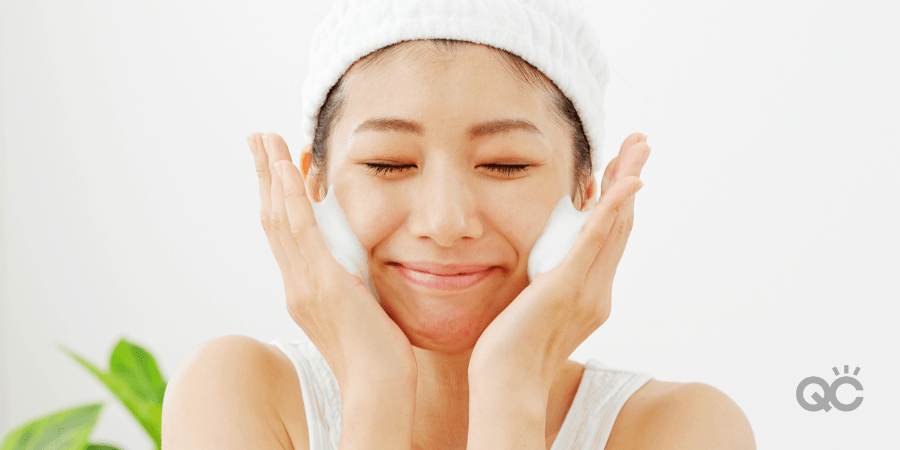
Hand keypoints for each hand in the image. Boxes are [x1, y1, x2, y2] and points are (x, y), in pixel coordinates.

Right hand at [246, 132, 417, 389]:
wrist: (378, 385)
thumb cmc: (377, 355)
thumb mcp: (359, 310)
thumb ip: (351, 284)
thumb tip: (356, 266)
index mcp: (302, 291)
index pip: (284, 234)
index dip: (278, 196)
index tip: (278, 164)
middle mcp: (295, 284)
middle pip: (271, 219)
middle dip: (264, 176)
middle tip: (257, 138)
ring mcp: (305, 284)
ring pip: (279, 218)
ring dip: (271, 174)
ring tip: (264, 139)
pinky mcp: (324, 283)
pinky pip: (301, 231)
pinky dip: (290, 197)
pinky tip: (285, 168)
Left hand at [469, 132, 649, 391]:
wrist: (506, 383)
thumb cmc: (511, 351)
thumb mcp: (534, 308)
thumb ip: (546, 284)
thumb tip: (544, 263)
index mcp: (590, 293)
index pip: (610, 237)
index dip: (618, 200)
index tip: (618, 169)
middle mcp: (597, 289)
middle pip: (622, 223)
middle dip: (630, 179)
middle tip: (640, 143)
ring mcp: (586, 288)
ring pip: (615, 224)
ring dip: (627, 180)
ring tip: (638, 146)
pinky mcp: (567, 286)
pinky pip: (594, 241)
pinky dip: (611, 209)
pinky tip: (625, 182)